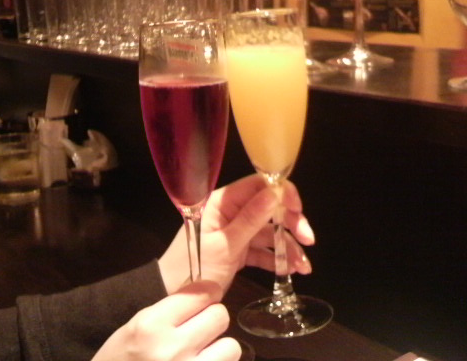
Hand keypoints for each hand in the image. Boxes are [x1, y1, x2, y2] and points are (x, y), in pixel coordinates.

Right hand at [91, 280, 240, 360]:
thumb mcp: (136, 328)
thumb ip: (169, 311)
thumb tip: (207, 293)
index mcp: (152, 326)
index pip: (203, 292)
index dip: (207, 294)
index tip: (204, 300)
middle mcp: (172, 350)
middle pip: (220, 316)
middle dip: (212, 320)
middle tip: (201, 329)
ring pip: (231, 347)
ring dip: (220, 349)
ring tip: (203, 354)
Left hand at [159, 174, 314, 294]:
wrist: (172, 295)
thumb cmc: (194, 267)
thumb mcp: (225, 245)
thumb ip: (251, 219)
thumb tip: (276, 192)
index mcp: (224, 201)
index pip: (259, 185)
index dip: (282, 193)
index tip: (298, 210)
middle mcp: (232, 211)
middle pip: (270, 208)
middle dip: (291, 223)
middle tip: (308, 240)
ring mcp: (236, 231)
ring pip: (270, 231)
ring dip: (289, 246)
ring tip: (303, 266)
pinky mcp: (239, 250)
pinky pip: (263, 249)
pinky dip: (278, 258)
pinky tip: (292, 270)